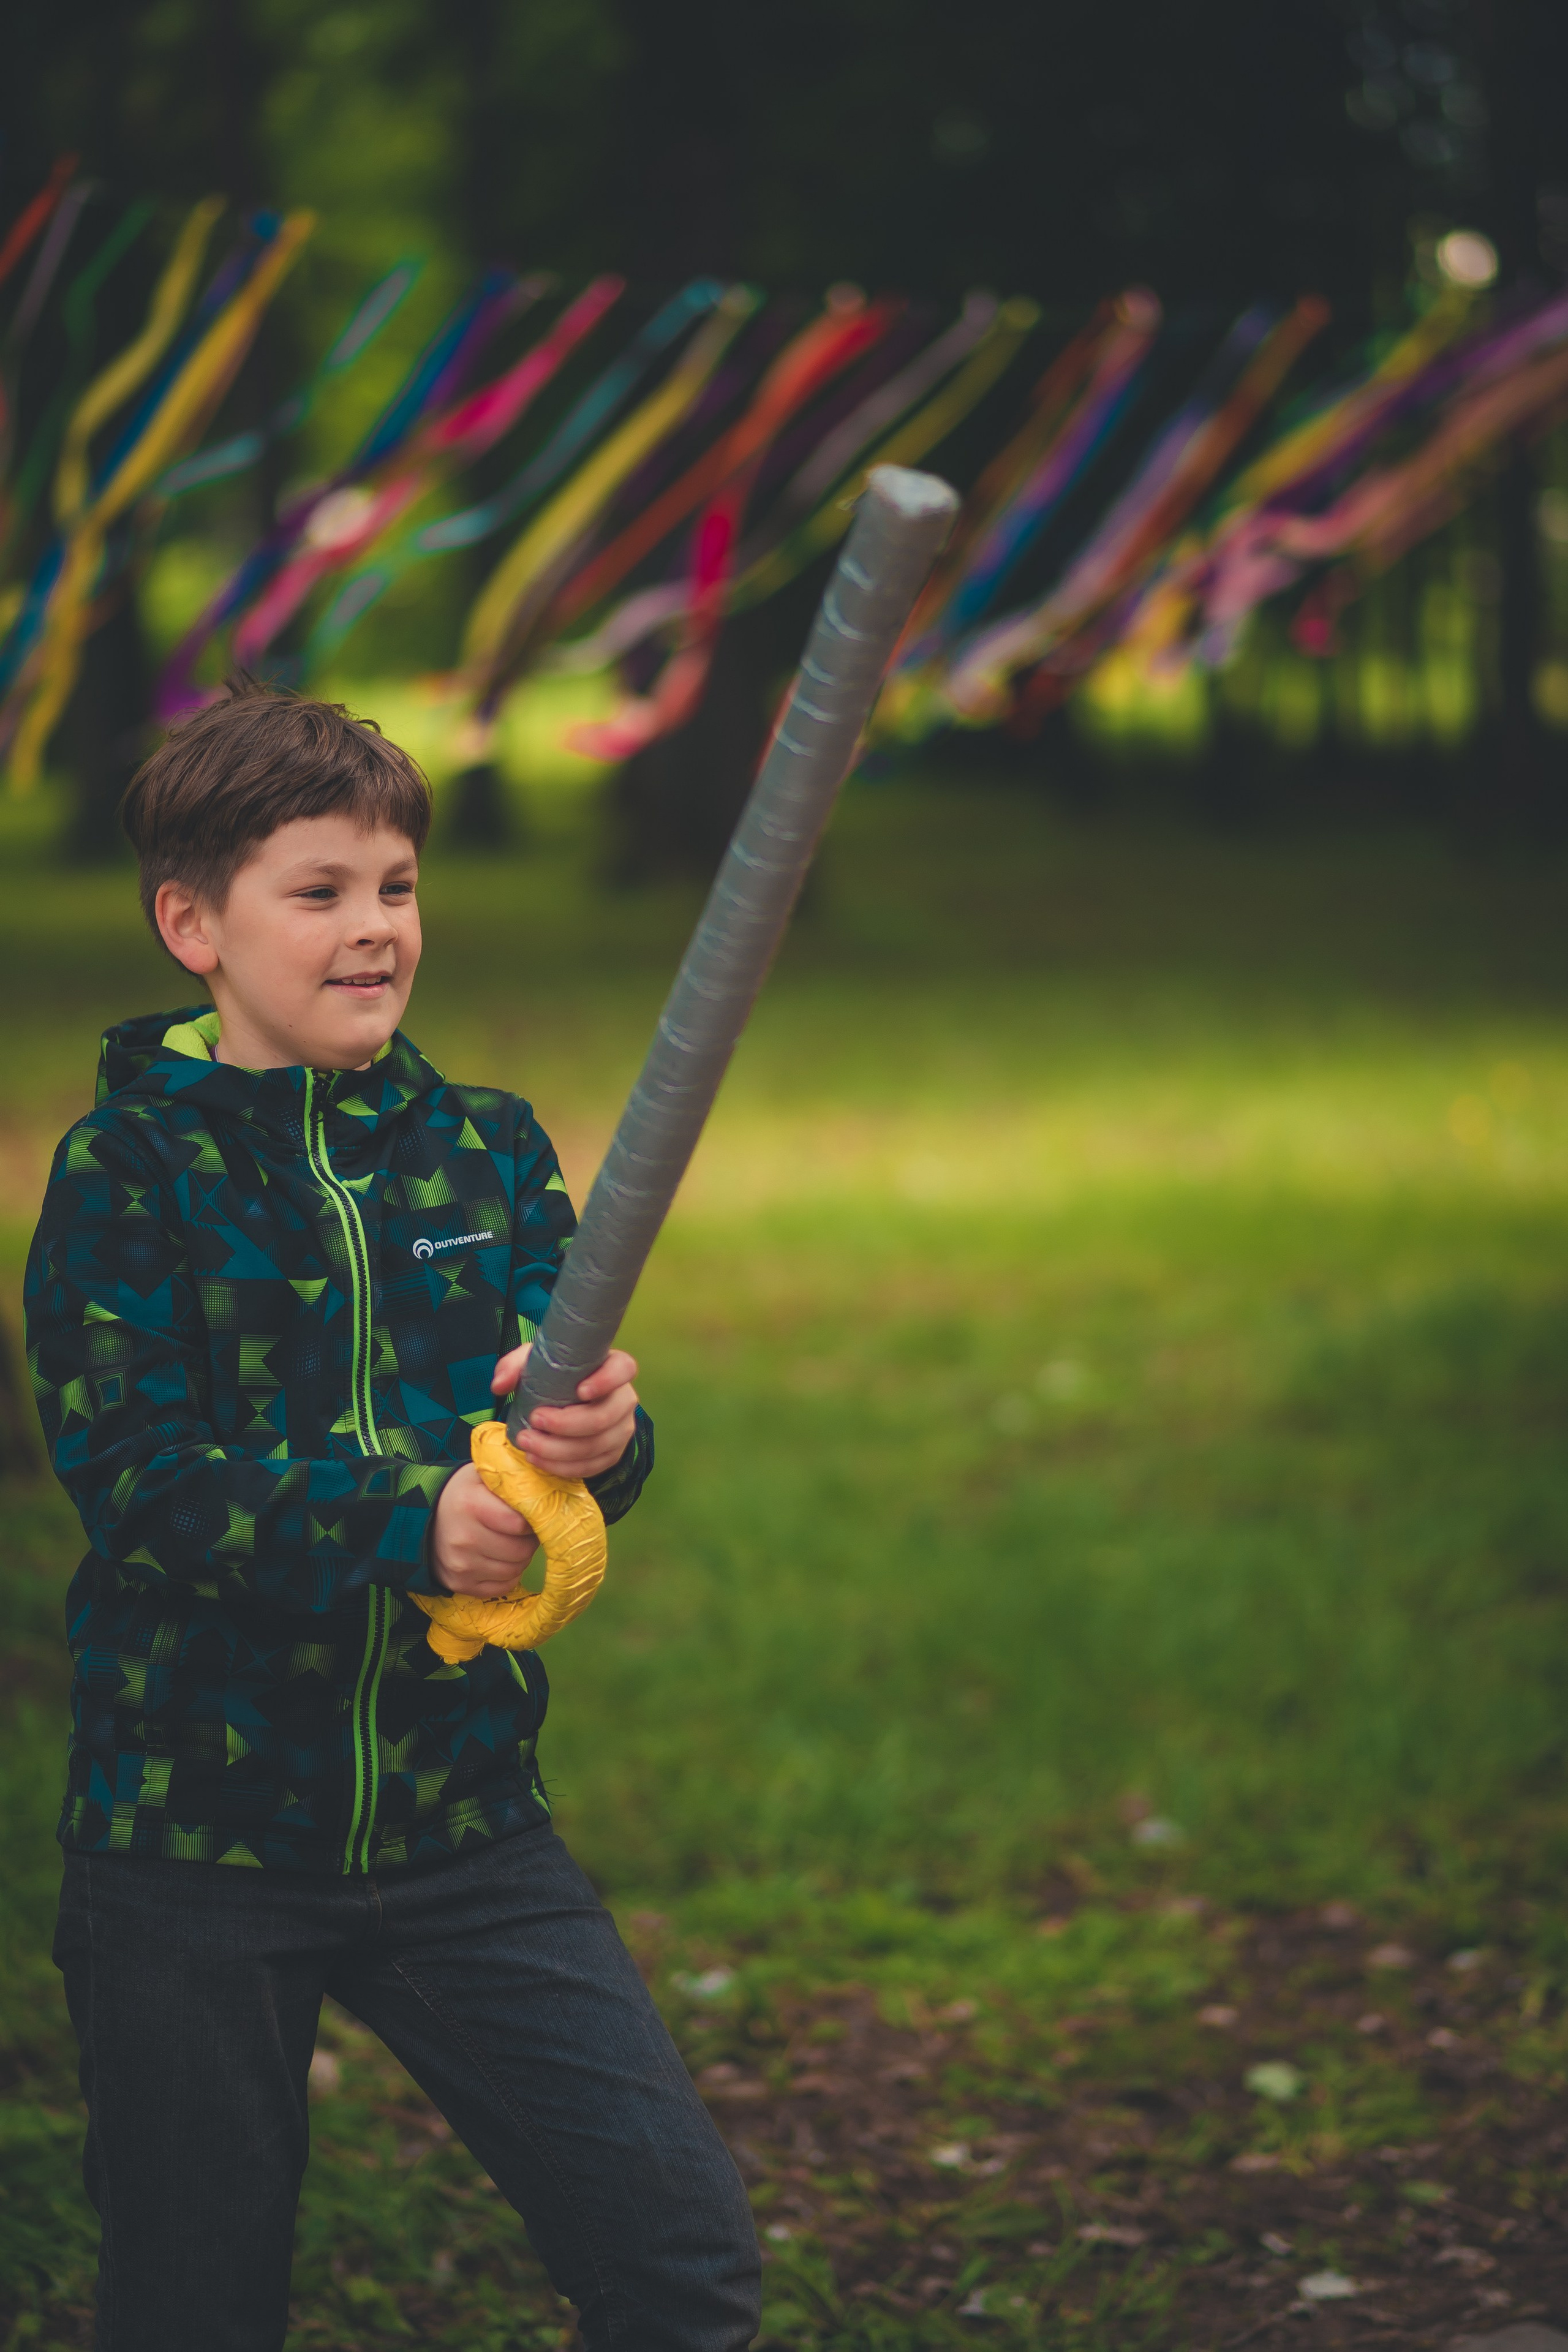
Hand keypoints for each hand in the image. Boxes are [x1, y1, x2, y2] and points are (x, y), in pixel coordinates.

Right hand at [431, 1464, 539, 1598]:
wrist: (425, 1517)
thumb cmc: (464, 1494)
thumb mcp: (482, 1476)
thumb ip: (511, 1481)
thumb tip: (543, 1492)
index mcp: (470, 1505)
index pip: (520, 1524)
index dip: (532, 1520)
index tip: (529, 1515)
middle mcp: (463, 1539)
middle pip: (520, 1551)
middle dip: (529, 1541)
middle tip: (524, 1532)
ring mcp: (460, 1565)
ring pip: (514, 1570)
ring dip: (521, 1558)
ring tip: (512, 1543)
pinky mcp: (459, 1584)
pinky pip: (503, 1586)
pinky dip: (509, 1575)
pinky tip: (501, 1559)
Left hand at [491, 1342, 639, 1480]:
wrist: (559, 1402)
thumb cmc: (553, 1377)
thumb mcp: (532, 1363)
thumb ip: (514, 1367)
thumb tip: (500, 1386)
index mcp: (613, 1367)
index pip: (624, 1369)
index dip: (607, 1380)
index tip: (580, 1391)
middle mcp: (624, 1399)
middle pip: (605, 1416)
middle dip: (567, 1424)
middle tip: (535, 1420)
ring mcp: (621, 1429)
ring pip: (597, 1446)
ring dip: (559, 1450)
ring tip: (528, 1445)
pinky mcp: (612, 1454)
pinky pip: (592, 1466)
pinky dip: (563, 1467)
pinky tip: (539, 1460)